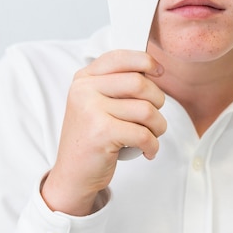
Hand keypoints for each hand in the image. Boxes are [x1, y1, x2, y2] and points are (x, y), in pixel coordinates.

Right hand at [41, 50, 166, 215]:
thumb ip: (117, 84)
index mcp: (84, 79)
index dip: (146, 62)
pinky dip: (152, 145)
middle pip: (139, 83)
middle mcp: (84, 90)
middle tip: (153, 117)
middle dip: (157, 101)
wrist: (72, 175)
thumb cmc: (92, 138)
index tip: (159, 72)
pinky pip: (143, 134)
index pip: (120, 57)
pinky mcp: (101, 133)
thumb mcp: (97, 104)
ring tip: (151, 135)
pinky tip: (148, 151)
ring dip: (158, 126)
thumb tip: (154, 69)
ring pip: (146, 110)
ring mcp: (90, 111)